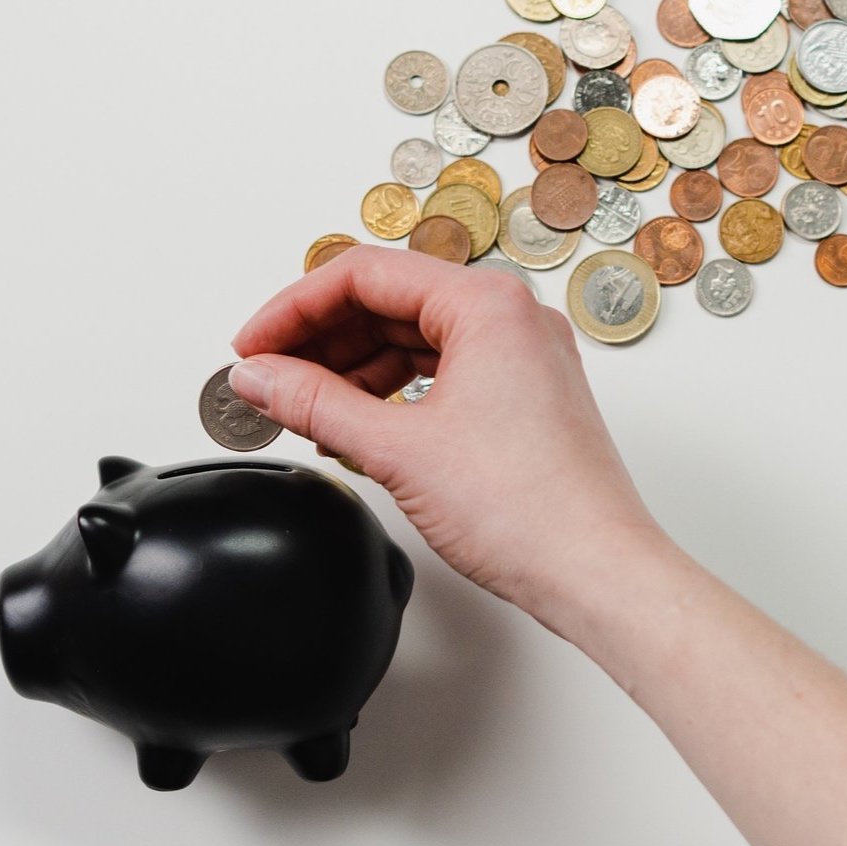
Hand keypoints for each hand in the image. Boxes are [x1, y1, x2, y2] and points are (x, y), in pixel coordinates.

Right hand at [227, 248, 668, 621]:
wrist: (595, 570)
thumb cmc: (528, 510)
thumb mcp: (396, 448)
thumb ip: (314, 402)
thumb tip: (260, 377)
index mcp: (489, 304)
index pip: (366, 274)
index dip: (294, 309)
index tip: (252, 347)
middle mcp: (513, 318)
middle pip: (390, 300)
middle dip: (320, 338)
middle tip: (265, 377)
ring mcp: (523, 356)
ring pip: (414, 337)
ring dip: (352, 367)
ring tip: (301, 406)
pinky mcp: (524, 395)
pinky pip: (442, 369)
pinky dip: (391, 391)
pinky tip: (354, 423)